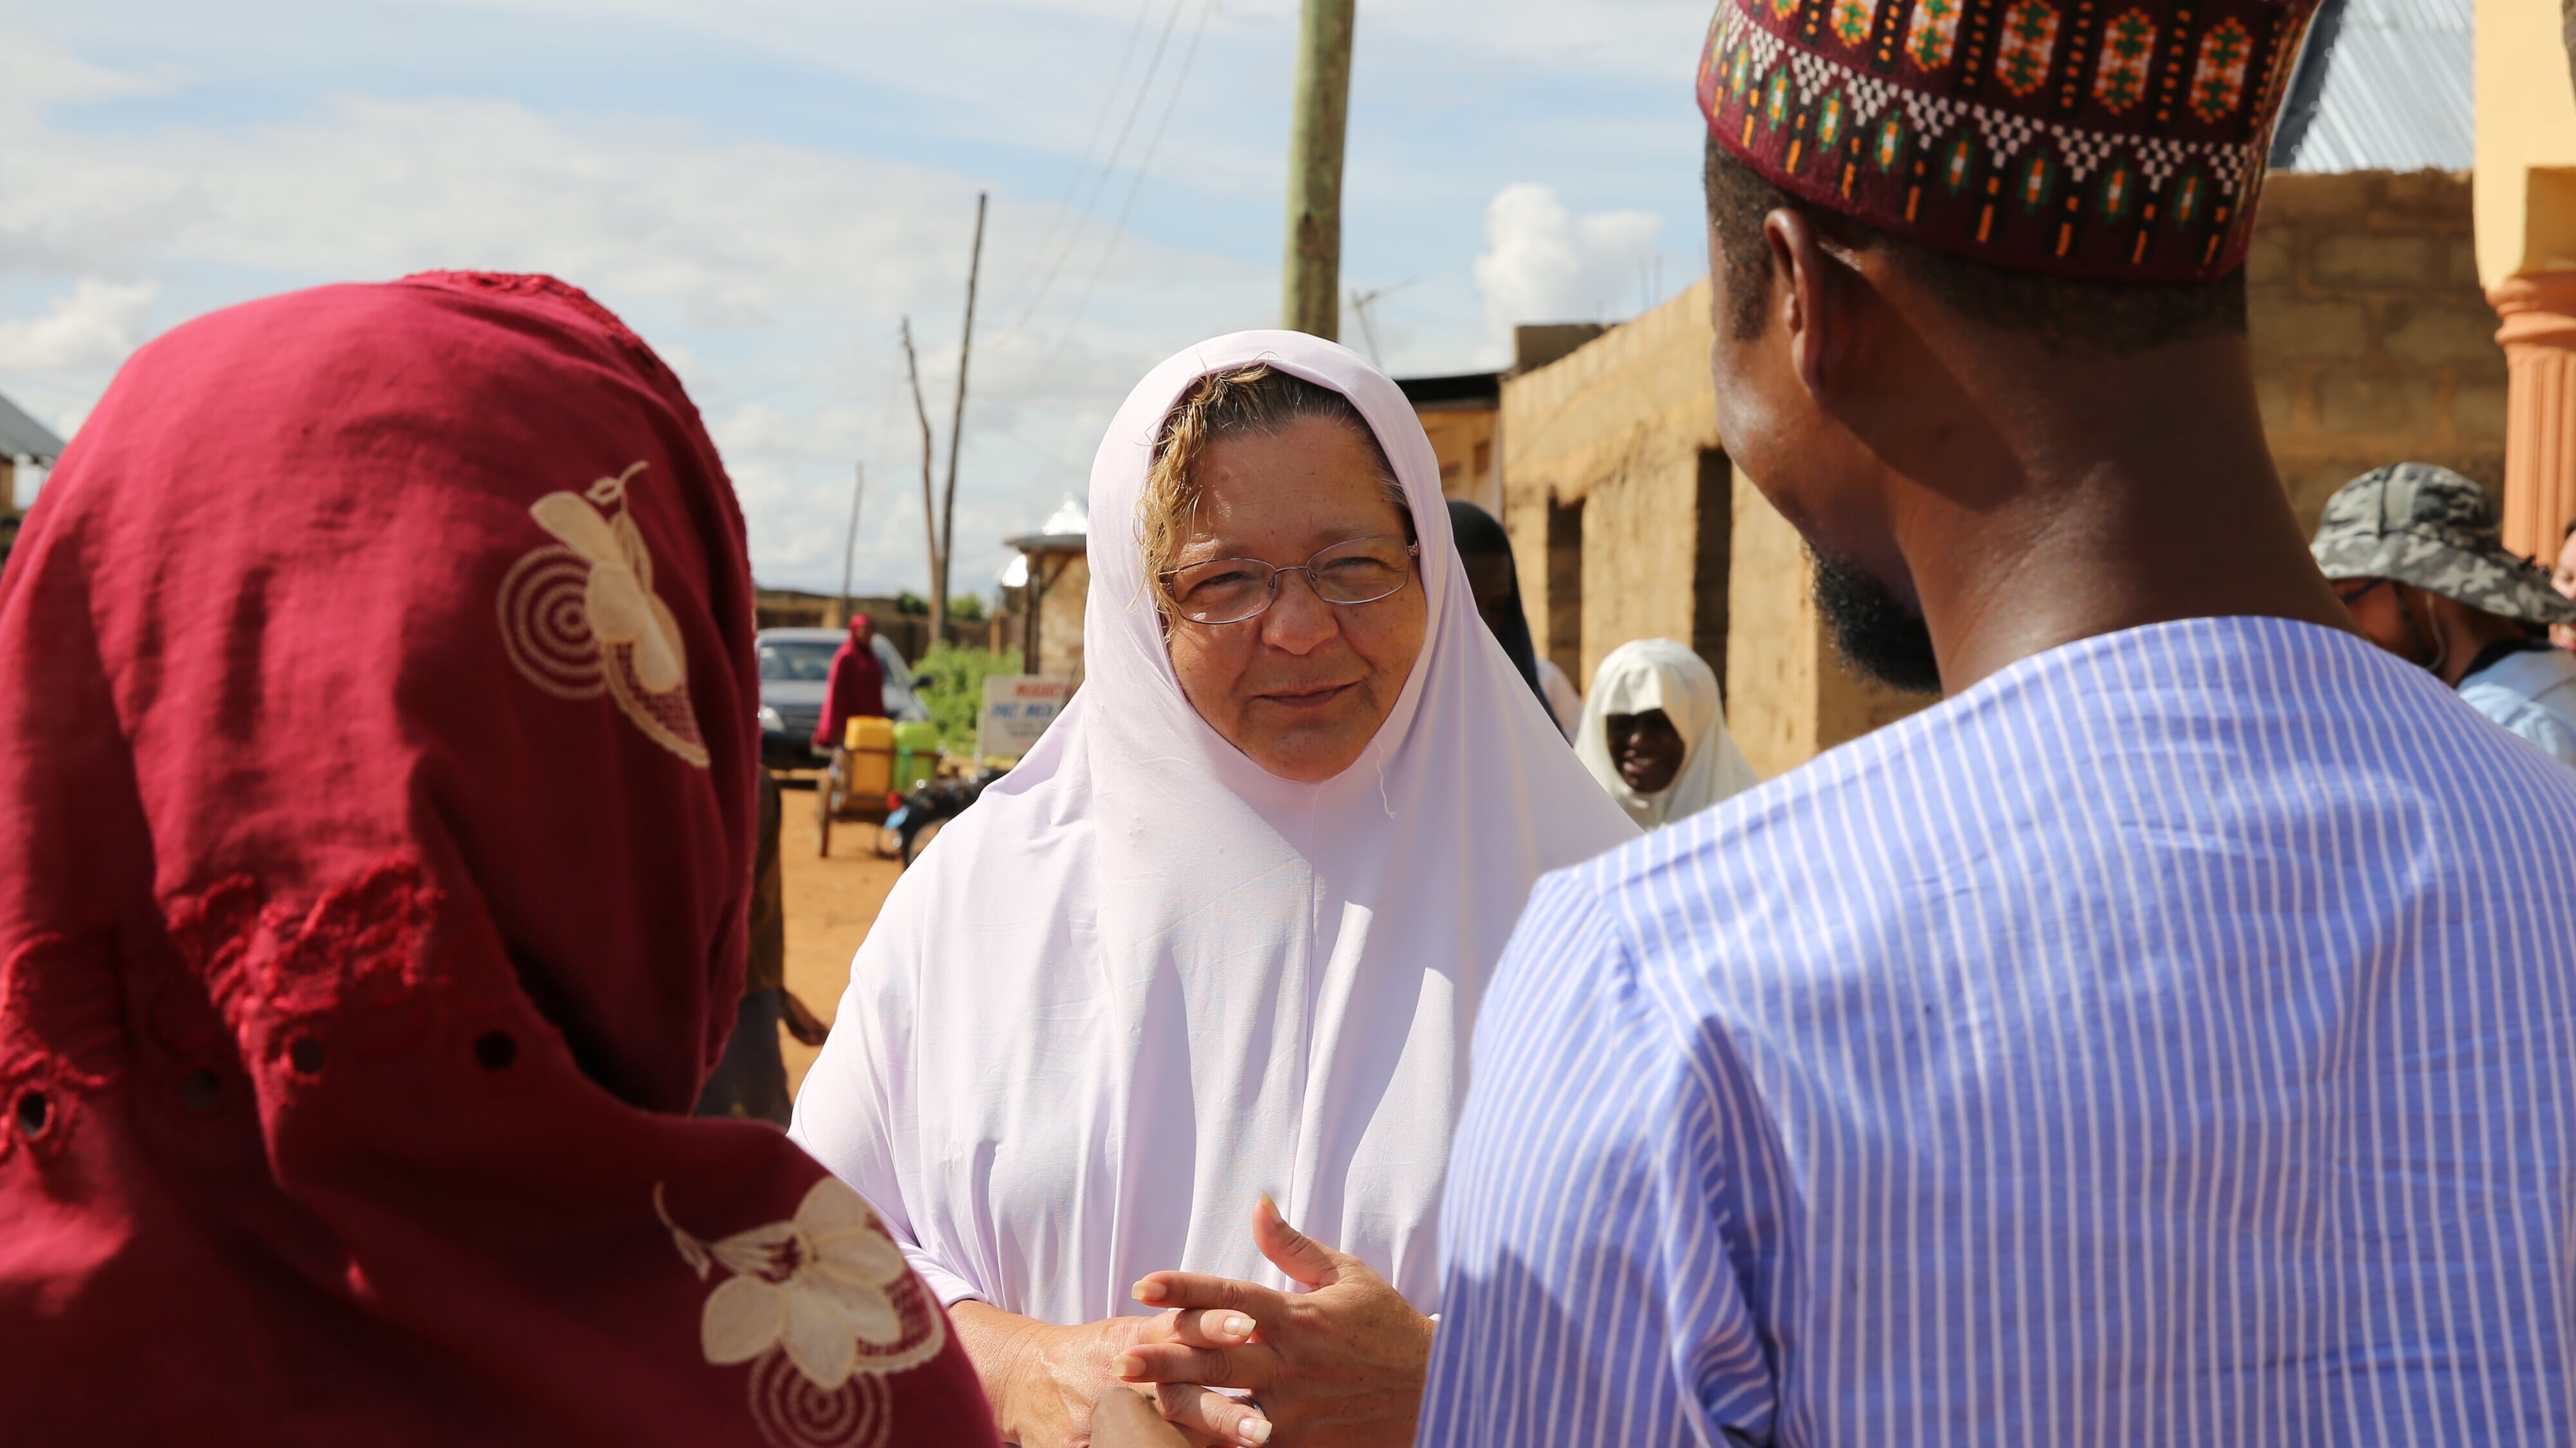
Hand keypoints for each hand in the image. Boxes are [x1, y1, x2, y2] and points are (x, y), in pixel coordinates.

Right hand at [950, 1301, 1252, 1447]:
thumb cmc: (1095, 1352)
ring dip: (1198, 1446)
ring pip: (1156, 1436)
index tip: (1248, 1325)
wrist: (1025, 1377)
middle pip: (1177, 1395)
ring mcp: (1105, 1418)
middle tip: (1261, 1429)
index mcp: (1138, 1339)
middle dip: (1219, 1414)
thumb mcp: (1132, 1332)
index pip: (1180, 1328)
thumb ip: (1181, 1330)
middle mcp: (1125, 1378)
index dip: (1211, 1327)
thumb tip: (1253, 1325)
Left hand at [1121, 1195, 1432, 1447]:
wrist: (1435, 1391)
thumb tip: (1258, 1204)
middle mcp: (1290, 1362)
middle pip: (1215, 1360)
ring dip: (1180, 1409)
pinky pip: (1248, 1447)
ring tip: (1136, 1408)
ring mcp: (1294, 1410)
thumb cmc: (1387, 1326)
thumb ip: (1293, 1247)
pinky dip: (1216, 1444)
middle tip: (1121, 1360)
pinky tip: (1181, 1441)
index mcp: (1296, 1315)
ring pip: (1224, 1410)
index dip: (1183, 1287)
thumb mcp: (1347, 1275)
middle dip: (1164, 1360)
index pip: (1230, 1295)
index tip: (1142, 1285)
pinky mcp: (1302, 1445)